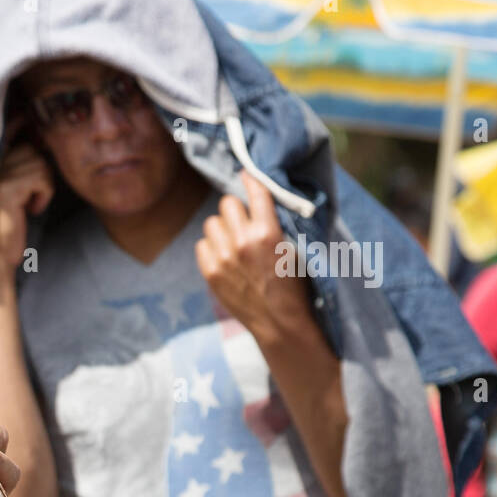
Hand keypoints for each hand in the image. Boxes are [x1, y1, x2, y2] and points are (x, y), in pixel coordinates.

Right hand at [0, 119, 54, 296]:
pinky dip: (44, 195)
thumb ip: (20, 163)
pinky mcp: (6, 188)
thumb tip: (39, 136)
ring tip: (28, 205)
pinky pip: (42, 178)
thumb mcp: (12, 190)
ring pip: (39, 163)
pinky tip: (30, 210)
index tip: (30, 123)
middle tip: (30, 196)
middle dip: (40, 172)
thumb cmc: (6, 227)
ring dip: (43, 186)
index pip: (7, 127)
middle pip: (31, 149)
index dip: (21, 123)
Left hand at [195, 170, 311, 347]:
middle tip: (243, 221)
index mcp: (268, 232)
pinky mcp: (211, 272)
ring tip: (233, 241)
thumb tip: (258, 201)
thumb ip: (275, 223)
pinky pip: (202, 245)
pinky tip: (224, 256)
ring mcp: (224, 258)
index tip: (245, 174)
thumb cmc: (293, 284)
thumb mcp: (295, 247)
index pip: (254, 192)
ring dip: (222, 228)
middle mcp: (242, 242)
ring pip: (212, 223)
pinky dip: (211, 247)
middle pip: (227, 204)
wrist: (280, 322)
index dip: (250, 180)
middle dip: (235, 209)